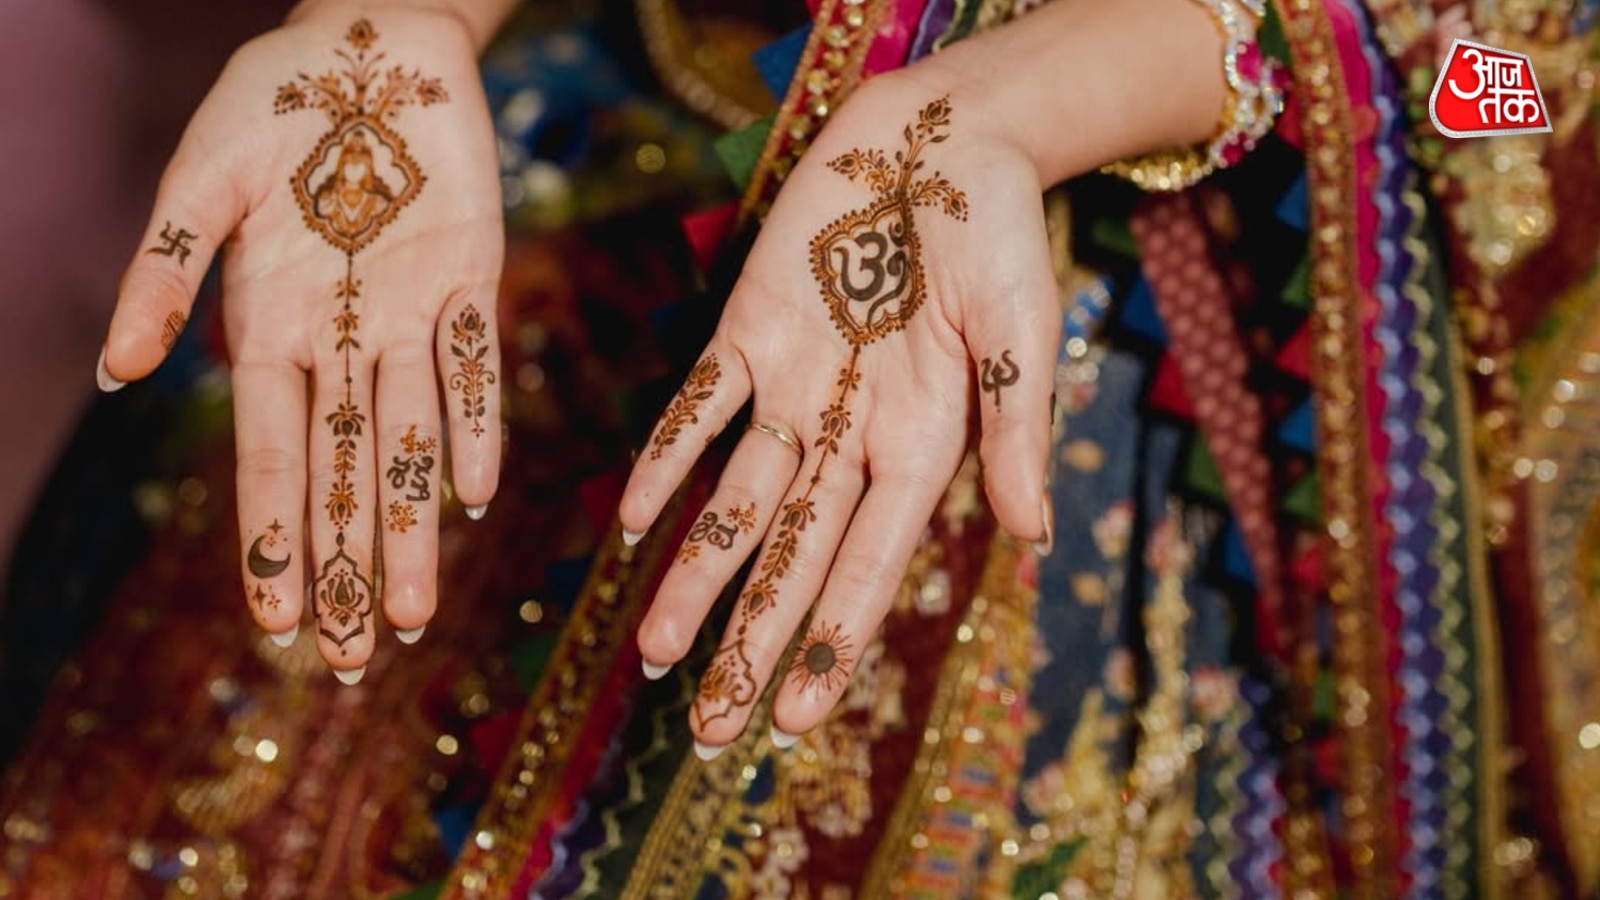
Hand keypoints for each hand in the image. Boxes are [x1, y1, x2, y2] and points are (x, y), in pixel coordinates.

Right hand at [98, 8, 503, 678]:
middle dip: (347, 564)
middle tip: (352, 658)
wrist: (364, 46)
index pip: (271, 457)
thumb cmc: (267, 108)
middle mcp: (341, 342)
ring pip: (411, 440)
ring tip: (410, 613)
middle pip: (345, 473)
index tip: (274, 622)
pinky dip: (475, 422)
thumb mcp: (195, 186)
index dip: (274, 539)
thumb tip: (112, 373)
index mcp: (268, 328)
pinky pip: (473, 365)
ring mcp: (409, 316)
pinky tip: (474, 492)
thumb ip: (163, 277)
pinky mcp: (472, 279)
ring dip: (411, 525)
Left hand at [620, 73, 1059, 751]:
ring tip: (654, 655)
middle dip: (751, 641)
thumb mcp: (1022, 328)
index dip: (827, 642)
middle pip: (793, 558)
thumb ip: (1017, 428)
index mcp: (924, 445)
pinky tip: (631, 522)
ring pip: (736, 502)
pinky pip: (698, 406)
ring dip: (696, 575)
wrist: (939, 135)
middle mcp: (852, 435)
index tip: (790, 719)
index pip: (867, 565)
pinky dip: (666, 458)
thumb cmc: (998, 231)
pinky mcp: (748, 330)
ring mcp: (796, 388)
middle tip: (709, 729)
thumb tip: (1031, 536)